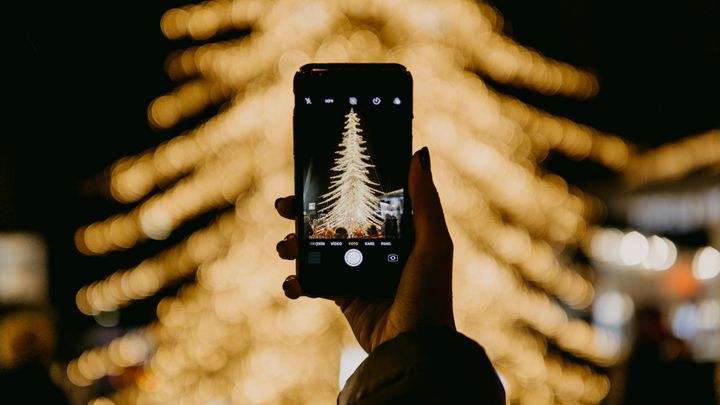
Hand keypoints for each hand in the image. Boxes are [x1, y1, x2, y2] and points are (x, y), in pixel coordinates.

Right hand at [275, 147, 454, 352]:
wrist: (412, 347)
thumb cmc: (429, 295)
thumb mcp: (433, 244)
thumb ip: (425, 202)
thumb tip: (419, 155)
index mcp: (398, 233)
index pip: (364, 202)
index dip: (339, 189)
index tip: (315, 177)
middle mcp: (376, 249)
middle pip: (333, 222)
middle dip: (305, 214)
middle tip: (285, 207)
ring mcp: (357, 272)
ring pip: (317, 249)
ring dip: (295, 245)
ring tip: (286, 247)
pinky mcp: (343, 296)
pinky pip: (313, 282)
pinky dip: (297, 282)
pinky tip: (292, 282)